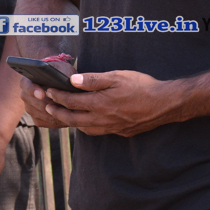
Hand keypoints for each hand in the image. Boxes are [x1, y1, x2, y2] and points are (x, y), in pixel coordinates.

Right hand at [19, 58, 74, 129]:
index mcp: (28, 80)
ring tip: (69, 110)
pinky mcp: (37, 119)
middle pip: (33, 103)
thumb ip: (60, 73)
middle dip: (49, 105)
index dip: (32, 90)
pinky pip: (46, 122)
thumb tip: (65, 80)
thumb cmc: (61, 74)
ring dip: (55, 113)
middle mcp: (26, 95)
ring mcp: (30, 108)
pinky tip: (68, 116)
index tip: (42, 94)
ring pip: (41, 114)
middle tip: (63, 105)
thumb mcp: (62, 70)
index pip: (25, 85)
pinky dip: (57, 120)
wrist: (63, 84)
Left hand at [41, 70, 176, 136]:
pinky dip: (86, 128)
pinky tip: (86, 123)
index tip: (48, 91)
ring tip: (62, 115)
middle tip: (46, 106)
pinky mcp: (119, 131)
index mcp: (99, 104)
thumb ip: (93, 80)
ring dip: (70, 122)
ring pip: (83, 128)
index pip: (71, 101)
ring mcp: (110, 128)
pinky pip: (97, 132)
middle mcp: (102, 119)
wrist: (164, 104)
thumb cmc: (141, 86)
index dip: (57, 96)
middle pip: (72, 118)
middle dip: (57, 112)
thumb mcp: (117, 77)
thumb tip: (72, 80)